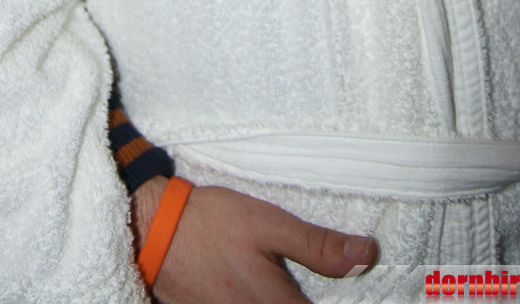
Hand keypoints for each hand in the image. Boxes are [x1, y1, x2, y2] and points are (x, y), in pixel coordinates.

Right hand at [132, 177, 377, 302]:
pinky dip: (263, 303)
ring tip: (290, 287)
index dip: (341, 301)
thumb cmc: (212, 223)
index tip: (358, 294)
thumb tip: (366, 256)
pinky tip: (265, 290)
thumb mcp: (268, 223)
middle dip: (305, 303)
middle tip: (317, 287)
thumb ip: (317, 246)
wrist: (153, 230)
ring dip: (286, 302)